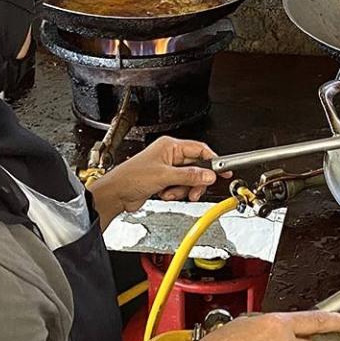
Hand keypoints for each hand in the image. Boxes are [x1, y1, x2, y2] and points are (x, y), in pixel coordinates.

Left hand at [90, 137, 230, 223]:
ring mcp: (168, 169)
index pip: (199, 150)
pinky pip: (180, 187)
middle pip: (196, 167)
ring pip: (189, 179)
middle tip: (195, 189)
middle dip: (195, 181)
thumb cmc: (131, 177)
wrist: (116, 194)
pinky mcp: (165, 181)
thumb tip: (208, 175)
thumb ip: (189, 176)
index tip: (223, 170)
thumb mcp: (164, 175)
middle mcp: (170, 155)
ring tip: (171, 191)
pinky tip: (165, 193)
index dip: (212, 160)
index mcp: (170, 146)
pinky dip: (175, 193)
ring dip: (183, 189)